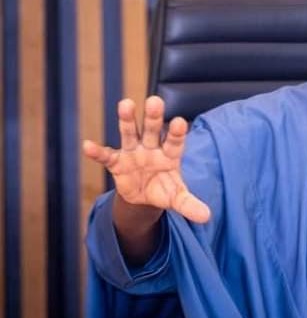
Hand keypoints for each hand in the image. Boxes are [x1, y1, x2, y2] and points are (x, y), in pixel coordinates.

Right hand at [82, 96, 209, 222]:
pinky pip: (106, 156)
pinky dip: (97, 152)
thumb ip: (189, 204)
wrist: (144, 197)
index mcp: (170, 155)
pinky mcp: (117, 162)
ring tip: (126, 104)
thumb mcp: (176, 199)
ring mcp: (133, 153)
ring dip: (127, 120)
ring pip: (130, 134)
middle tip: (155, 100)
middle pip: (154, 131)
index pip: (175, 142)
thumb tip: (207, 217)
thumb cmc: (164, 191)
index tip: (180, 122)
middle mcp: (152, 149)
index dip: (177, 133)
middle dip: (154, 117)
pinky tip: (88, 146)